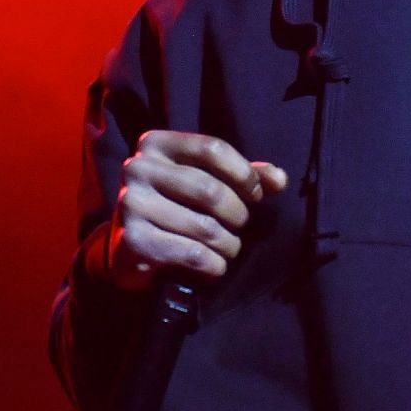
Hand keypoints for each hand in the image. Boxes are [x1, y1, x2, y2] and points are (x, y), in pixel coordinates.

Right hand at [98, 130, 289, 291]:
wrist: (130, 247)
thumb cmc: (176, 205)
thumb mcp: (206, 181)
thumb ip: (244, 176)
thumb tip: (280, 179)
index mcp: (156, 144)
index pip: (212, 148)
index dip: (244, 173)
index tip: (256, 195)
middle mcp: (137, 167)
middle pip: (209, 190)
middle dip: (237, 214)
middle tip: (241, 226)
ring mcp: (131, 203)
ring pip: (203, 226)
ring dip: (229, 244)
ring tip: (230, 248)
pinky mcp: (132, 239)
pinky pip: (191, 253)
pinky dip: (214, 264)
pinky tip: (215, 266)